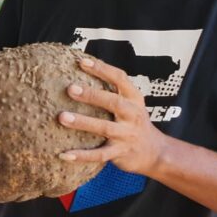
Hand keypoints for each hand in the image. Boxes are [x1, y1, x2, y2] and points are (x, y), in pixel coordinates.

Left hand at [58, 58, 167, 175]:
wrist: (155, 152)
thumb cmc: (133, 122)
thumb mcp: (130, 103)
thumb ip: (111, 90)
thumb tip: (80, 68)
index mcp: (134, 98)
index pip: (120, 79)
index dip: (102, 69)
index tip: (82, 62)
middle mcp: (132, 115)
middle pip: (113, 102)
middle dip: (92, 95)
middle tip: (70, 89)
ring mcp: (127, 135)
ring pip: (104, 128)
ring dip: (83, 122)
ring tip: (62, 117)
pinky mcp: (120, 153)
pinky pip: (99, 155)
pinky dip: (82, 155)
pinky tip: (64, 154)